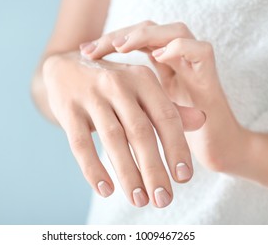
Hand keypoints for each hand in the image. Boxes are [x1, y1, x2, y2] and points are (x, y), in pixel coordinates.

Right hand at [42, 51, 204, 207]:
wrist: (66, 66)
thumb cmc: (111, 84)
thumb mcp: (140, 88)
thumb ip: (168, 107)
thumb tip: (201, 121)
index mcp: (142, 79)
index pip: (166, 117)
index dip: (177, 148)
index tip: (183, 178)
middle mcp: (118, 84)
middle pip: (140, 132)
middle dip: (154, 169)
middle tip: (163, 200)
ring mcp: (91, 96)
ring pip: (113, 139)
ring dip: (127, 173)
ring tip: (139, 200)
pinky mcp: (68, 109)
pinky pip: (81, 143)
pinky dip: (93, 169)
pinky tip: (106, 190)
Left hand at [83, 21, 250, 172]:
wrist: (215, 148)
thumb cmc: (178, 133)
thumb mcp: (145, 112)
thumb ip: (130, 97)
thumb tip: (96, 92)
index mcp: (163, 65)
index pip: (136, 38)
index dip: (110, 40)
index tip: (84, 52)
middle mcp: (179, 60)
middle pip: (151, 29)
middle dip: (120, 35)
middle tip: (92, 49)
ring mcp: (196, 66)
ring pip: (175, 31)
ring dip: (145, 36)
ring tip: (120, 47)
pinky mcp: (211, 77)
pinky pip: (199, 51)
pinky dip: (178, 49)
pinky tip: (157, 57)